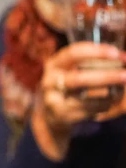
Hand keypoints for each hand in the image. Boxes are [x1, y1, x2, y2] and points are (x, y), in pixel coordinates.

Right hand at [32, 42, 125, 159]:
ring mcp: (54, 99)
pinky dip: (104, 105)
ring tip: (122, 89)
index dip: (96, 52)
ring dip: (109, 95)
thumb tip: (123, 57)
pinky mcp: (62, 115)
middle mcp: (50, 81)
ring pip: (85, 98)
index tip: (117, 53)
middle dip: (106, 77)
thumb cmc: (69, 85)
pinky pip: (89, 110)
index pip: (73, 53)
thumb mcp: (72, 69)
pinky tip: (111, 101)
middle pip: (79, 79)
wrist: (51, 112)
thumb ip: (92, 62)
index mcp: (54, 64)